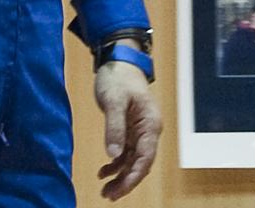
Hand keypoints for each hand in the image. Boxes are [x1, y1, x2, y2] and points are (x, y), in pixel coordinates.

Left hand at [94, 60, 161, 199]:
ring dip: (121, 176)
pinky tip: (104, 171)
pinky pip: (126, 153)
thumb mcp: (114, 101)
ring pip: (133, 161)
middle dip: (126, 181)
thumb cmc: (119, 77)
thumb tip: (113, 154)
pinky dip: (116, 164)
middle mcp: (148, 129)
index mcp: (150, 123)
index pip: (146, 157)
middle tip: (108, 194)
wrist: (118, 61)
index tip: (119, 189)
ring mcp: (140, 130)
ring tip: (105, 190)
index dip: (134, 176)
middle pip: (141, 163)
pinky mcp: (130, 129)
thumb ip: (114, 127)